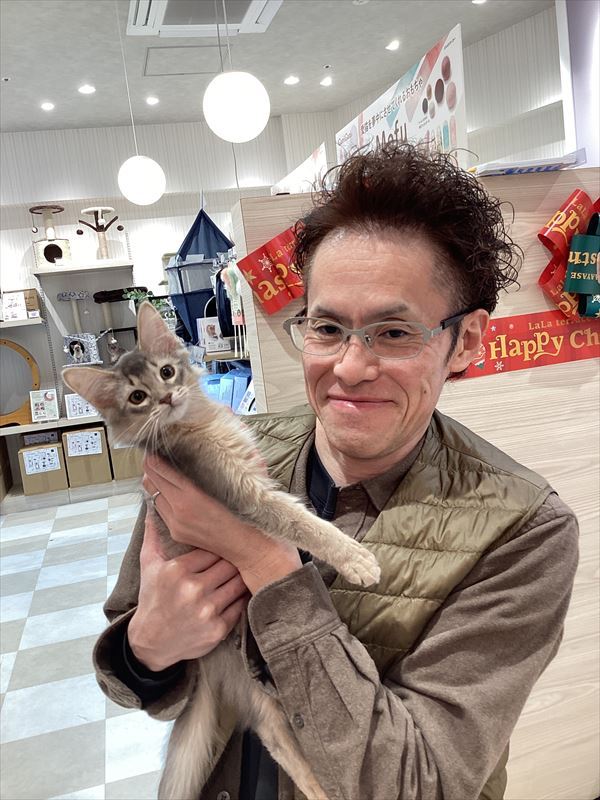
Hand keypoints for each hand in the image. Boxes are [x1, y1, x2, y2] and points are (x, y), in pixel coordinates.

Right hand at [127, 514, 248, 671]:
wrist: (150, 642)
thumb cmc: (152, 598)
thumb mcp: (148, 565)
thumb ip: (154, 535)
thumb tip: (152, 506)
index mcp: (177, 570)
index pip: (212, 547)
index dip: (219, 546)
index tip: (223, 544)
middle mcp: (193, 590)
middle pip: (229, 563)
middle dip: (233, 560)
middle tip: (238, 556)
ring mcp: (207, 611)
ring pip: (238, 583)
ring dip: (240, 577)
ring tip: (240, 573)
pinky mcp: (218, 629)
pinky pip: (240, 605)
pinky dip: (241, 598)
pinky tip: (237, 593)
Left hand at [143, 455, 301, 593]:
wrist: (246, 546)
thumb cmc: (246, 513)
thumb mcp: (243, 483)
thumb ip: (243, 459)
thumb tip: (246, 434)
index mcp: (193, 494)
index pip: (163, 470)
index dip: (154, 458)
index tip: (153, 449)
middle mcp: (180, 509)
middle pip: (152, 481)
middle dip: (150, 468)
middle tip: (151, 457)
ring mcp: (176, 522)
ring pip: (153, 495)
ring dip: (152, 483)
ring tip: (155, 472)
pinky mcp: (176, 532)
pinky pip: (159, 510)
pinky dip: (159, 497)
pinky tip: (164, 490)